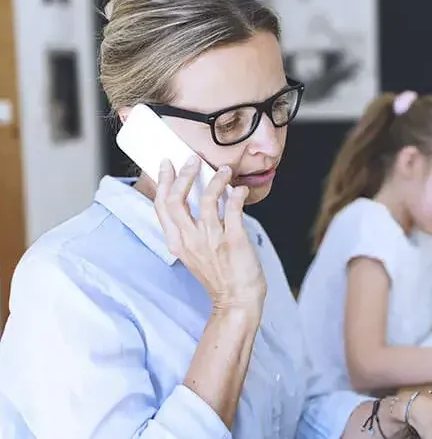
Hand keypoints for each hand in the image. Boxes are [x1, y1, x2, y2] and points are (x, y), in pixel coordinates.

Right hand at [154, 157, 266, 309]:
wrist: (236, 300)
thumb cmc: (219, 277)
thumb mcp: (194, 253)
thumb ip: (193, 230)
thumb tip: (203, 200)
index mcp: (178, 242)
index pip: (161, 207)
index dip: (163, 182)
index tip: (167, 165)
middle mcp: (190, 239)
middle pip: (176, 199)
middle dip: (183, 175)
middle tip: (192, 160)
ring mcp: (211, 239)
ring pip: (208, 199)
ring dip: (216, 180)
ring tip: (224, 171)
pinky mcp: (233, 239)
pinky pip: (234, 208)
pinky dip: (237, 194)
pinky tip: (241, 190)